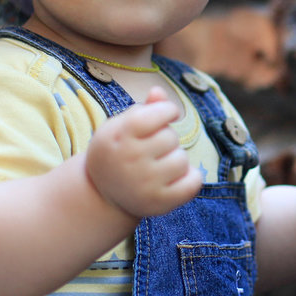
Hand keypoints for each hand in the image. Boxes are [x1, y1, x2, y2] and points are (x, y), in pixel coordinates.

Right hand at [85, 87, 202, 217]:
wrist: (101, 193)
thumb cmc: (117, 150)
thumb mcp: (121, 126)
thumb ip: (143, 109)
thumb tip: (159, 92)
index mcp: (118, 136)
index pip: (156, 115)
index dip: (168, 111)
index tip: (167, 114)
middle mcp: (129, 160)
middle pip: (171, 138)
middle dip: (166, 139)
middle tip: (152, 149)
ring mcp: (144, 184)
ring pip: (182, 160)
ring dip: (176, 159)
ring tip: (159, 165)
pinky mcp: (158, 203)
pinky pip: (193, 183)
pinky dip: (191, 178)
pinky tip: (175, 178)